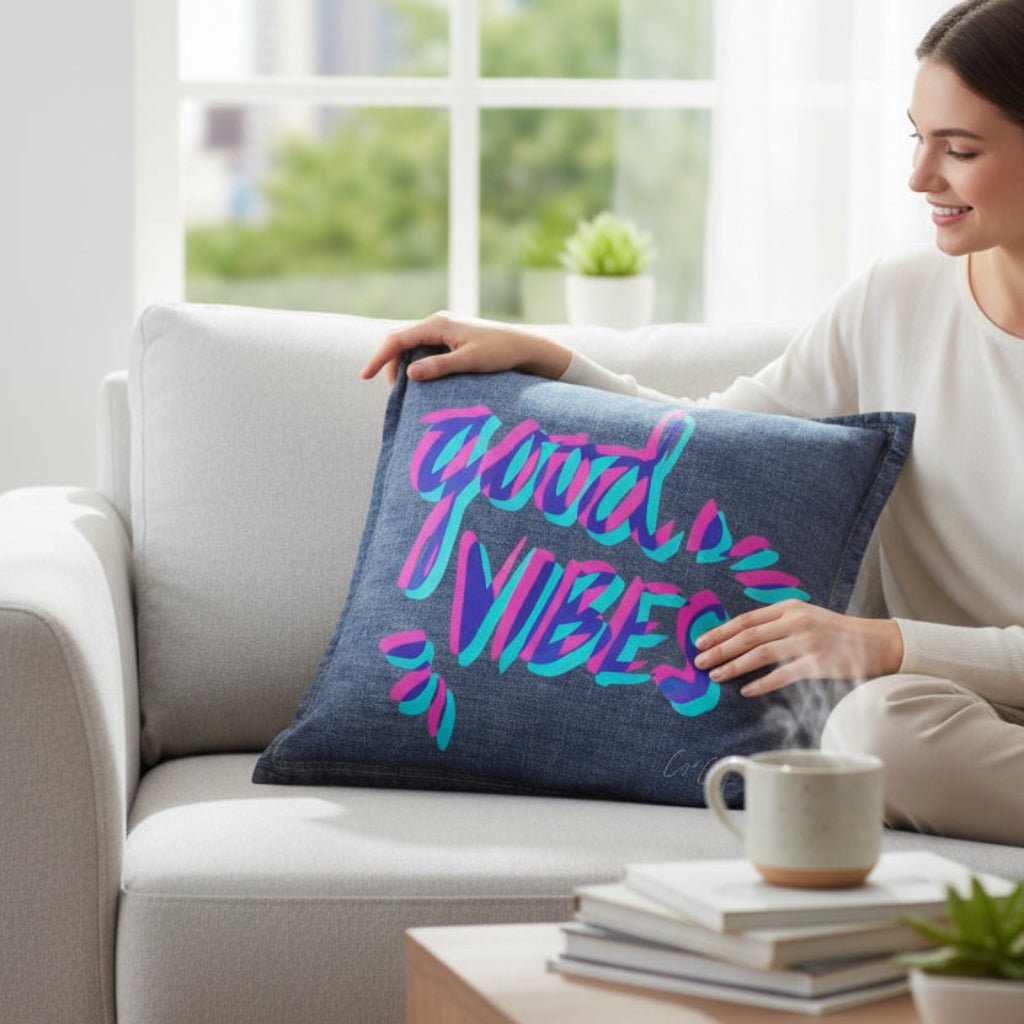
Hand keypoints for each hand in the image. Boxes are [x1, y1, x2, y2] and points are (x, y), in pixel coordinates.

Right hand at [360, 312, 571, 385]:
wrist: (524, 346)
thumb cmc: (499, 353)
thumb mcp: (468, 362)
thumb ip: (439, 367)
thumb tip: (409, 373)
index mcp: (438, 324)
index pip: (397, 339)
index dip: (379, 358)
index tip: (364, 377)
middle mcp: (438, 322)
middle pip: (401, 341)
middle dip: (390, 364)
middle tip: (392, 393)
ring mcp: (444, 329)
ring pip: (412, 346)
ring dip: (404, 366)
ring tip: (406, 390)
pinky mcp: (451, 337)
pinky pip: (424, 348)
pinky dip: (417, 364)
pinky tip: (421, 380)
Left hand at [693, 600, 903, 696]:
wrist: (876, 642)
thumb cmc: (835, 632)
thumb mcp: (805, 616)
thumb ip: (776, 622)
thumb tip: (741, 636)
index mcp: (789, 607)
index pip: (746, 619)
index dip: (720, 631)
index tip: (700, 641)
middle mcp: (795, 621)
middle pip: (747, 636)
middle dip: (719, 649)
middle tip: (699, 661)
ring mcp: (806, 642)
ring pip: (759, 654)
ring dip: (733, 666)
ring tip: (715, 675)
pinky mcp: (817, 664)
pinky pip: (782, 675)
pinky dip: (761, 683)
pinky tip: (745, 690)